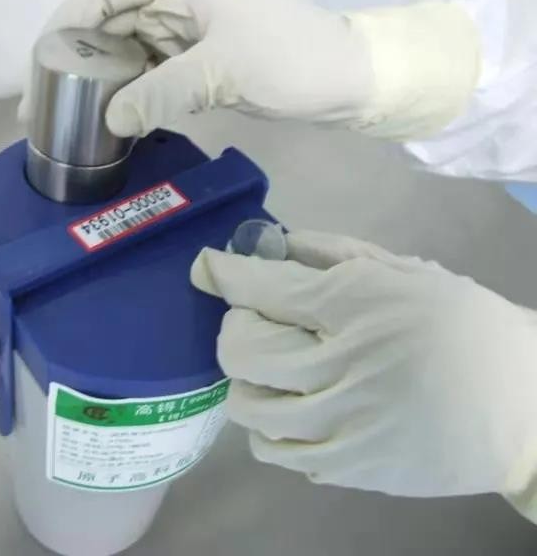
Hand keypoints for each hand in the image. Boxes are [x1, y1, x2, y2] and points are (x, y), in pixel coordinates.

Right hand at [19, 0, 479, 139]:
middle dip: (75, 63)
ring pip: (124, 51)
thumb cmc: (292, 58)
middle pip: (107, 21)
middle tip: (41, 110)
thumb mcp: (222, 71)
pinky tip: (107, 124)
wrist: (348, 83)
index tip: (42, 68)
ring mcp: (185, 27)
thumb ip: (160, 92)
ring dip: (98, 85)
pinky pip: (148, 73)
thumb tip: (110, 120)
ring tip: (64, 124)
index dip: (67, 24)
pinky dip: (128, 96)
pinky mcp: (194, 58)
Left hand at [191, 230, 536, 520]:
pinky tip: (295, 412)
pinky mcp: (352, 468)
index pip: (264, 289)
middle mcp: (343, 366)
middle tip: (252, 325)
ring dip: (247, 384)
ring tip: (271, 373)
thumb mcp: (406, 271)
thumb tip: (274, 241)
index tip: (206, 268)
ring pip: (249, 408)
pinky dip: (271, 429)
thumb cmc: (462, 326)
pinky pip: (276, 452)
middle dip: (233, 330)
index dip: (224, 275)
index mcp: (357, 305)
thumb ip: (335, 254)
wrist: (525, 404)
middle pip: (241, 351)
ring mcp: (345, 424)